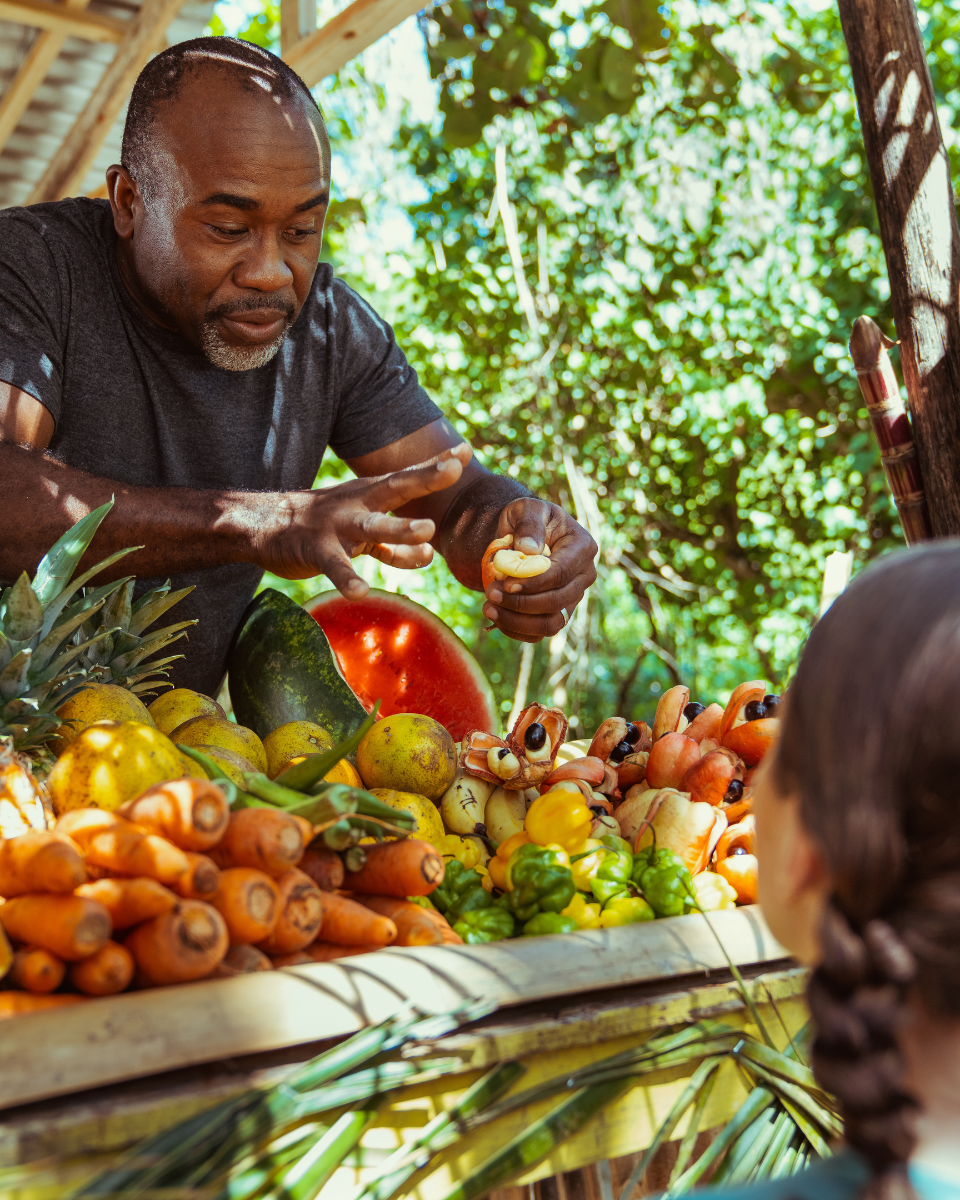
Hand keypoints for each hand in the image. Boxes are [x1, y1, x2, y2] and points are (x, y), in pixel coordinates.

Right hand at [246, 443, 471, 595]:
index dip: (436, 466)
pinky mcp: (316, 550)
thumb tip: (429, 555)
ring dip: (400, 528)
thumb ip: (396, 544)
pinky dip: (348, 578)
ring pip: (372, 526)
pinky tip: (360, 592)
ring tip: (427, 534)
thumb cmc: (323, 526)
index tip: (466, 451)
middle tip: (453, 470)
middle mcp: (357, 504)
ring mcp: (337, 526)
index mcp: (370, 495)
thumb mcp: (362, 531)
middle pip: (395, 488)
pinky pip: (335, 566)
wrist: (264, 526)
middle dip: (425, 479)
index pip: (408, 478)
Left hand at [481, 499, 597, 641]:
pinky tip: (494, 617)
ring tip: (488, 608)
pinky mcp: (556, 614)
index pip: (562, 573)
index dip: (534, 582)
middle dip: (521, 602)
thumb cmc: (526, 519)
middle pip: (558, 602)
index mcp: (583, 548)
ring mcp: (572, 599)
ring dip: (517, 621)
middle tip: (490, 594)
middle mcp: (583, 577)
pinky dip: (515, 630)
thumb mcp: (525, 509)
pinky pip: (539, 634)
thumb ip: (528, 523)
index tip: (505, 583)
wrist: (522, 536)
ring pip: (551, 624)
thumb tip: (529, 550)